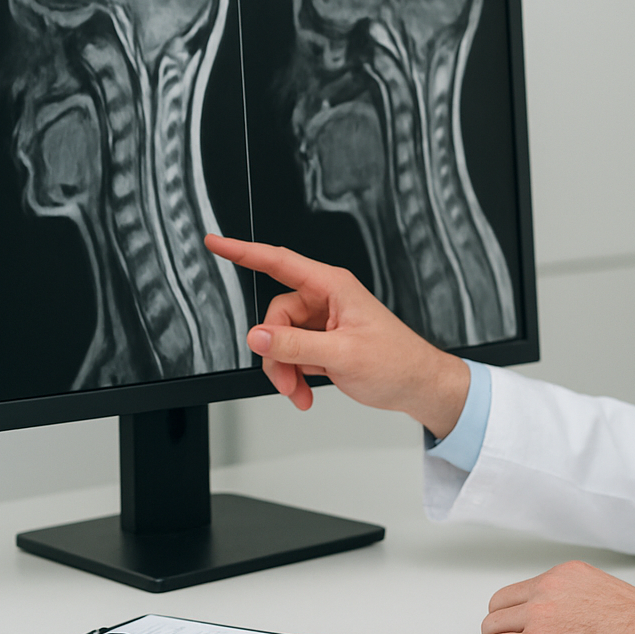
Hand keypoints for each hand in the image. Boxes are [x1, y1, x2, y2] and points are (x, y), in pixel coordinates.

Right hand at [204, 234, 469, 436]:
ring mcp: (325, 322)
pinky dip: (294, 375)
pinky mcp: (324, 342)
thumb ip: (296, 345)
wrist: (418, 386)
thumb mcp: (342, 354)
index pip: (279, 262)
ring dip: (285, 369)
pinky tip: (305, 391)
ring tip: (300, 390)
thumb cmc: (397, 362)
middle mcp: (327, 300)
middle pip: (276, 315)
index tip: (216, 243)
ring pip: (281, 339)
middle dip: (276, 351)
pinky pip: (293, 354)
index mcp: (333, 287)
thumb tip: (259, 336)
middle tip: (287, 379)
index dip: (243, 251)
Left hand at [480, 560, 634, 633]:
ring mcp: (540, 617)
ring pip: (491, 629)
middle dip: (504, 628)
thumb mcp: (604, 592)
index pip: (518, 591)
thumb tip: (560, 615)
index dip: (516, 615)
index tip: (522, 629)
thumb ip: (574, 597)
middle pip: (498, 607)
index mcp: (566, 575)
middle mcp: (549, 589)